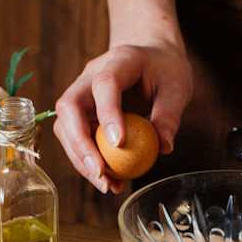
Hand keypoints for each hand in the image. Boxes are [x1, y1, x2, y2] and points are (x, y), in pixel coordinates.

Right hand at [53, 40, 192, 193]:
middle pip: (69, 106)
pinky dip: (87, 161)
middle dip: (80, 143)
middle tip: (101, 172)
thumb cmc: (165, 70)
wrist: (150, 56)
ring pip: (64, 126)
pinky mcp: (80, 113)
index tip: (119, 144)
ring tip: (107, 185)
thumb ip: (170, 115)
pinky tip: (109, 180)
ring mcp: (81, 93)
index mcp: (119, 60)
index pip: (105, 84)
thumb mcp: (177, 87)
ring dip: (81, 159)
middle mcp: (90, 74)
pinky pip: (74, 138)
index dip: (108, 113)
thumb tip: (164, 148)